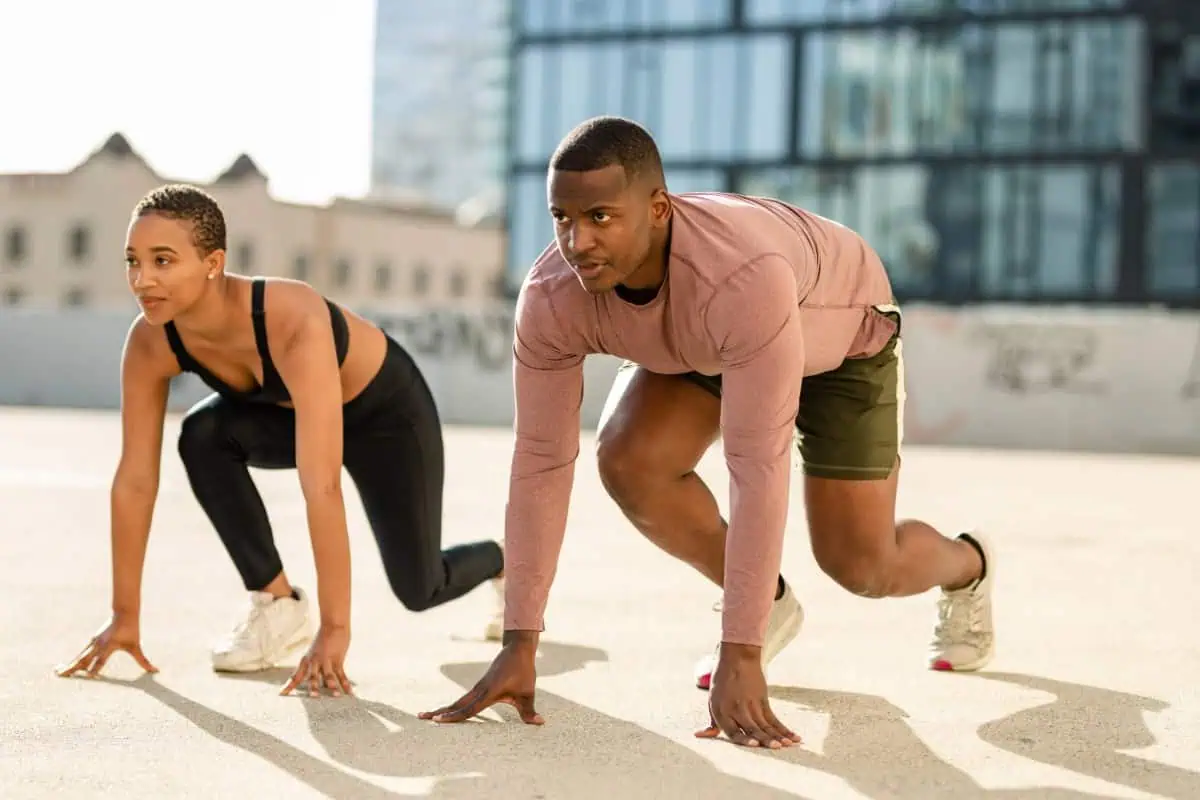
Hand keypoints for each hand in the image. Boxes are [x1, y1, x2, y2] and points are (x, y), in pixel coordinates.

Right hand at [56, 615, 157, 678]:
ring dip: (70, 665)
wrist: (124, 613)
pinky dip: (74, 660)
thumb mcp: (136, 646)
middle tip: (62, 676)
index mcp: (109, 646)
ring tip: (58, 673)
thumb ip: (143, 661)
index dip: (96, 668)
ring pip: (80, 657)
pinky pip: (81, 653)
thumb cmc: (131, 630)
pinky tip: (67, 666)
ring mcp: (93, 643)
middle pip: (84, 659)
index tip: (90, 676)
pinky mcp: (92, 641)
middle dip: (74, 668)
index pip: (101, 660)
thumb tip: (155, 671)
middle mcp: (98, 645)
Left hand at [280, 624, 352, 696]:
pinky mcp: (337, 659)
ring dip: (332, 686)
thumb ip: (308, 665)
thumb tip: (300, 679)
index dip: (289, 685)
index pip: (296, 675)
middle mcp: (315, 661)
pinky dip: (345, 683)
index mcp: (307, 660)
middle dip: (313, 687)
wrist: (333, 625)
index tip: (281, 694)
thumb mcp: (312, 652)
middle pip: (313, 676)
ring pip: (329, 675)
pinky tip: (349, 692)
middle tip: (313, 697)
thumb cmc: (323, 639)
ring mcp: (327, 660)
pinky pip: (342, 674)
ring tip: (335, 696)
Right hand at [419, 632, 542, 724]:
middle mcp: (479, 690)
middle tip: (421, 718)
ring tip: (426, 716)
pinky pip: (464, 698)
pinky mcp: (480, 686)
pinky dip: (453, 706)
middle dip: (439, 712)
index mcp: (489, 692)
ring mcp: (478, 687)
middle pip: (456, 704)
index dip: (453, 716)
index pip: (468, 708)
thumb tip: (539, 723)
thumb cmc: (523, 670)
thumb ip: (529, 710)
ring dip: (443, 709)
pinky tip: (447, 711)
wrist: (517, 649)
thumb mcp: (527, 692)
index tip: (437, 721)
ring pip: (458, 701)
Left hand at [695, 643, 799, 748]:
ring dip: (777, 736)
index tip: (755, 745)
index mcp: (721, 711)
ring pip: (765, 725)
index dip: (744, 740)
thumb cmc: (722, 682)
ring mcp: (751, 704)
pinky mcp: (762, 700)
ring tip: (786, 745)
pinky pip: (774, 718)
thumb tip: (701, 735)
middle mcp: (736, 709)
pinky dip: (784, 729)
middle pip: (752, 728)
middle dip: (765, 739)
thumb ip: (713, 722)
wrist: (737, 658)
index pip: (733, 731)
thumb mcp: (713, 701)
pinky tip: (792, 737)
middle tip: (776, 747)